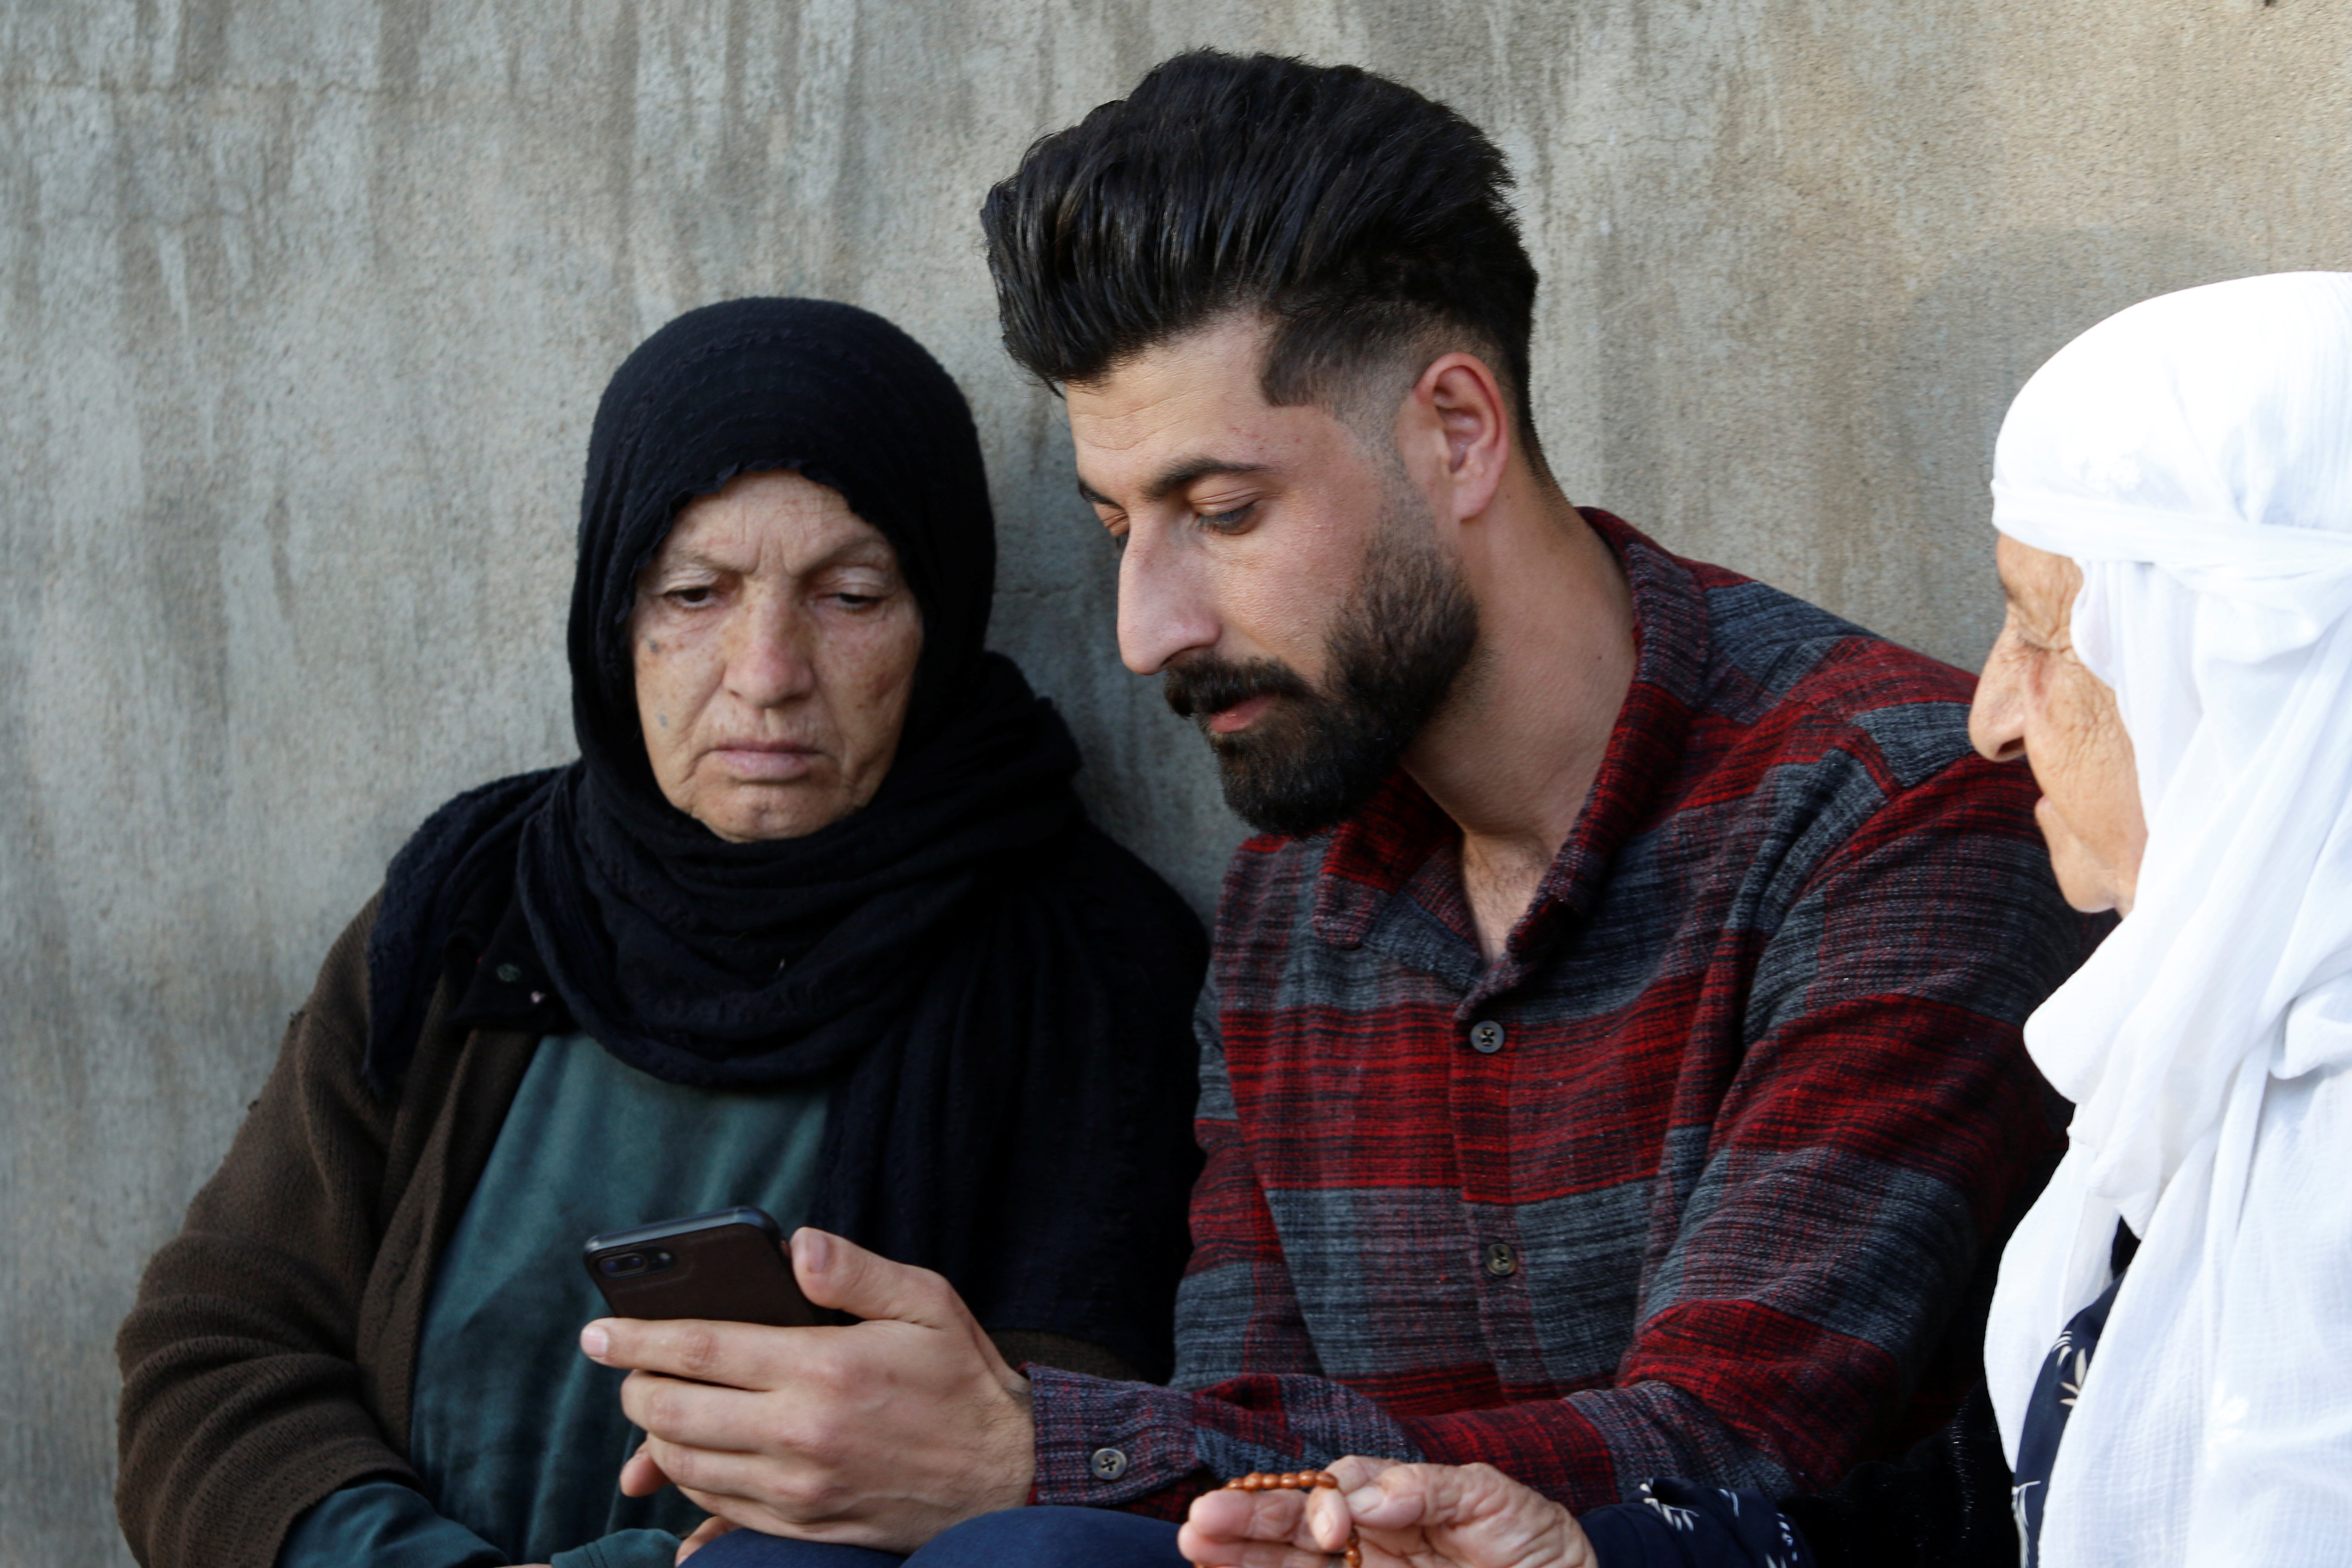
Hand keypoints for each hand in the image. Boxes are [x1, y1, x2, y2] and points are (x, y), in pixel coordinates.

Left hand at [580, 1227, 1035, 1553]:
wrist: (1007, 1476)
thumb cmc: (963, 1382)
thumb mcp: (926, 1302)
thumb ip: (855, 1270)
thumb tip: (797, 1243)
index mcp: (824, 1370)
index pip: (700, 1348)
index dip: (637, 1338)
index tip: (599, 1331)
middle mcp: (800, 1436)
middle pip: (673, 1414)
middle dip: (634, 1389)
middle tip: (630, 1370)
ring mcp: (799, 1490)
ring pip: (687, 1467)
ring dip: (657, 1438)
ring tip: (660, 1409)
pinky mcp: (806, 1526)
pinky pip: (719, 1513)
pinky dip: (690, 1488)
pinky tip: (689, 1467)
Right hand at [1178, 1456, 1596, 1567]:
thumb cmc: (1543, 1551)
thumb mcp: (1500, 1504)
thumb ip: (1432, 1489)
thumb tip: (1364, 1492)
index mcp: (1401, 1503)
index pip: (1339, 1489)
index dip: (1322, 1500)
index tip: (1333, 1525)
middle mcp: (1375, 1541)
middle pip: (1298, 1526)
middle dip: (1249, 1519)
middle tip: (1202, 1522)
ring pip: (1293, 1564)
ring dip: (1244, 1555)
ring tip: (1198, 1544)